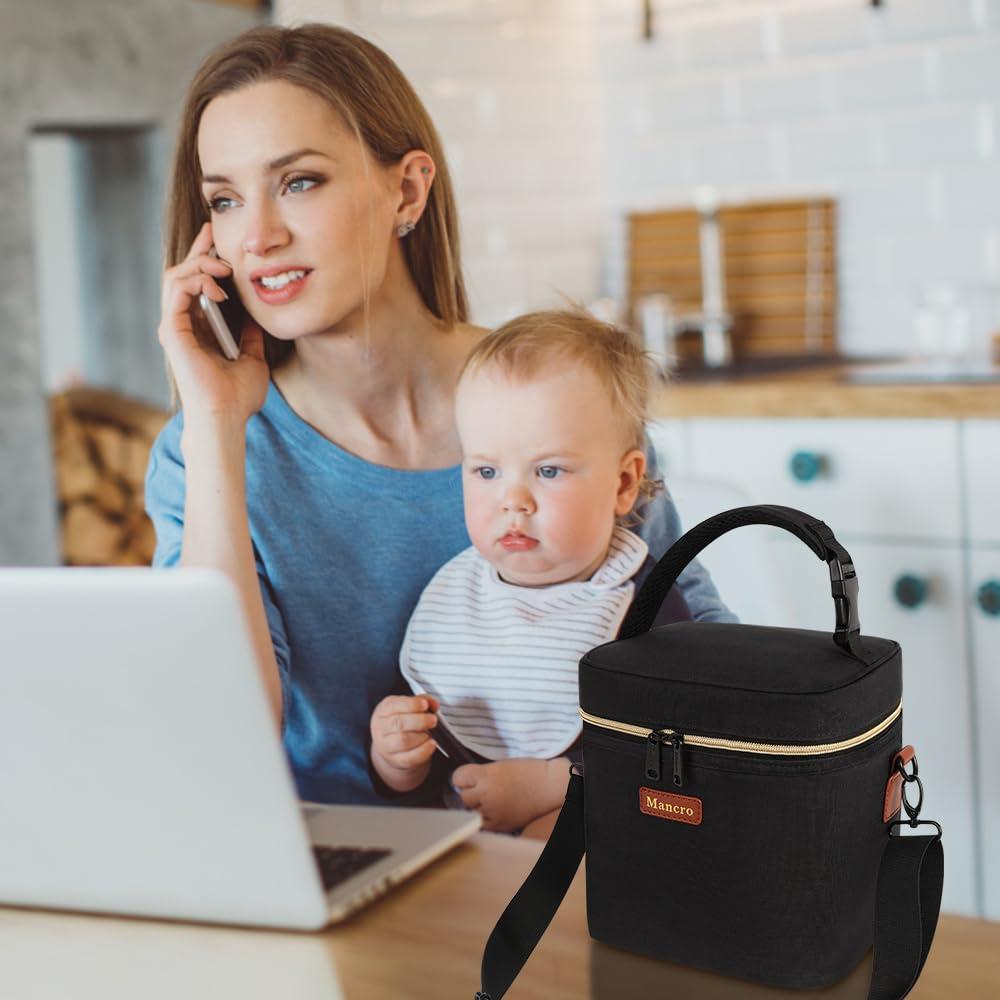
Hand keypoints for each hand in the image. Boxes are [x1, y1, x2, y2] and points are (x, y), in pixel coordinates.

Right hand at [158, 221, 268, 426]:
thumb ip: (252, 337)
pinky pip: (176, 290)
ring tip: (223, 266)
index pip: (195, 285)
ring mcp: (174, 327)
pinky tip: (219, 285)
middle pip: (182, 274)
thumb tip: (258, 318)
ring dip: (199, 263)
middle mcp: (181, 325)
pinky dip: (195, 279)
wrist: (226, 417)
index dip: (204, 259)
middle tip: (216, 235)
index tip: (218, 239)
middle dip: (199, 250)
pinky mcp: (171, 331)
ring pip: (176, 276)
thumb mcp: (254, 359)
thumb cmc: (238, 397)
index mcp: (197, 330)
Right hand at [370, 694, 440, 776]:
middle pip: (398, 723)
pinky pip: (409, 758)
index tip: (425, 705)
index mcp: (384, 710)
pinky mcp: (395, 760)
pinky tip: (432, 744)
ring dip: (421, 736)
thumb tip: (434, 704)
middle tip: (433, 720)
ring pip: (403, 741)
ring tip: (431, 733)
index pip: (394, 705)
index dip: (411, 704)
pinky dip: (424, 751)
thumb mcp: (408, 706)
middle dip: (419, 721)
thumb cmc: (402, 721)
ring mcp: (386, 746)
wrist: (392, 745)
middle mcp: (382, 728)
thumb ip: (422, 701)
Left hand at [451, 757, 569, 832]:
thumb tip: (464, 784)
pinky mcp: (500, 826)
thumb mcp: (500, 765)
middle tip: (483, 789)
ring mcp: (493, 812)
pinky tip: (495, 811)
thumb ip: (481, 774)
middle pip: (463, 796)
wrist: (549, 786)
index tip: (468, 777)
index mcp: (487, 776)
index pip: (457, 778)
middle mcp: (487, 795)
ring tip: (492, 800)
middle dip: (471, 792)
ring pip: (471, 811)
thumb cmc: (527, 772)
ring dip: (477, 806)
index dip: (462, 777)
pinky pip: (482, 825)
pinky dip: (486, 819)